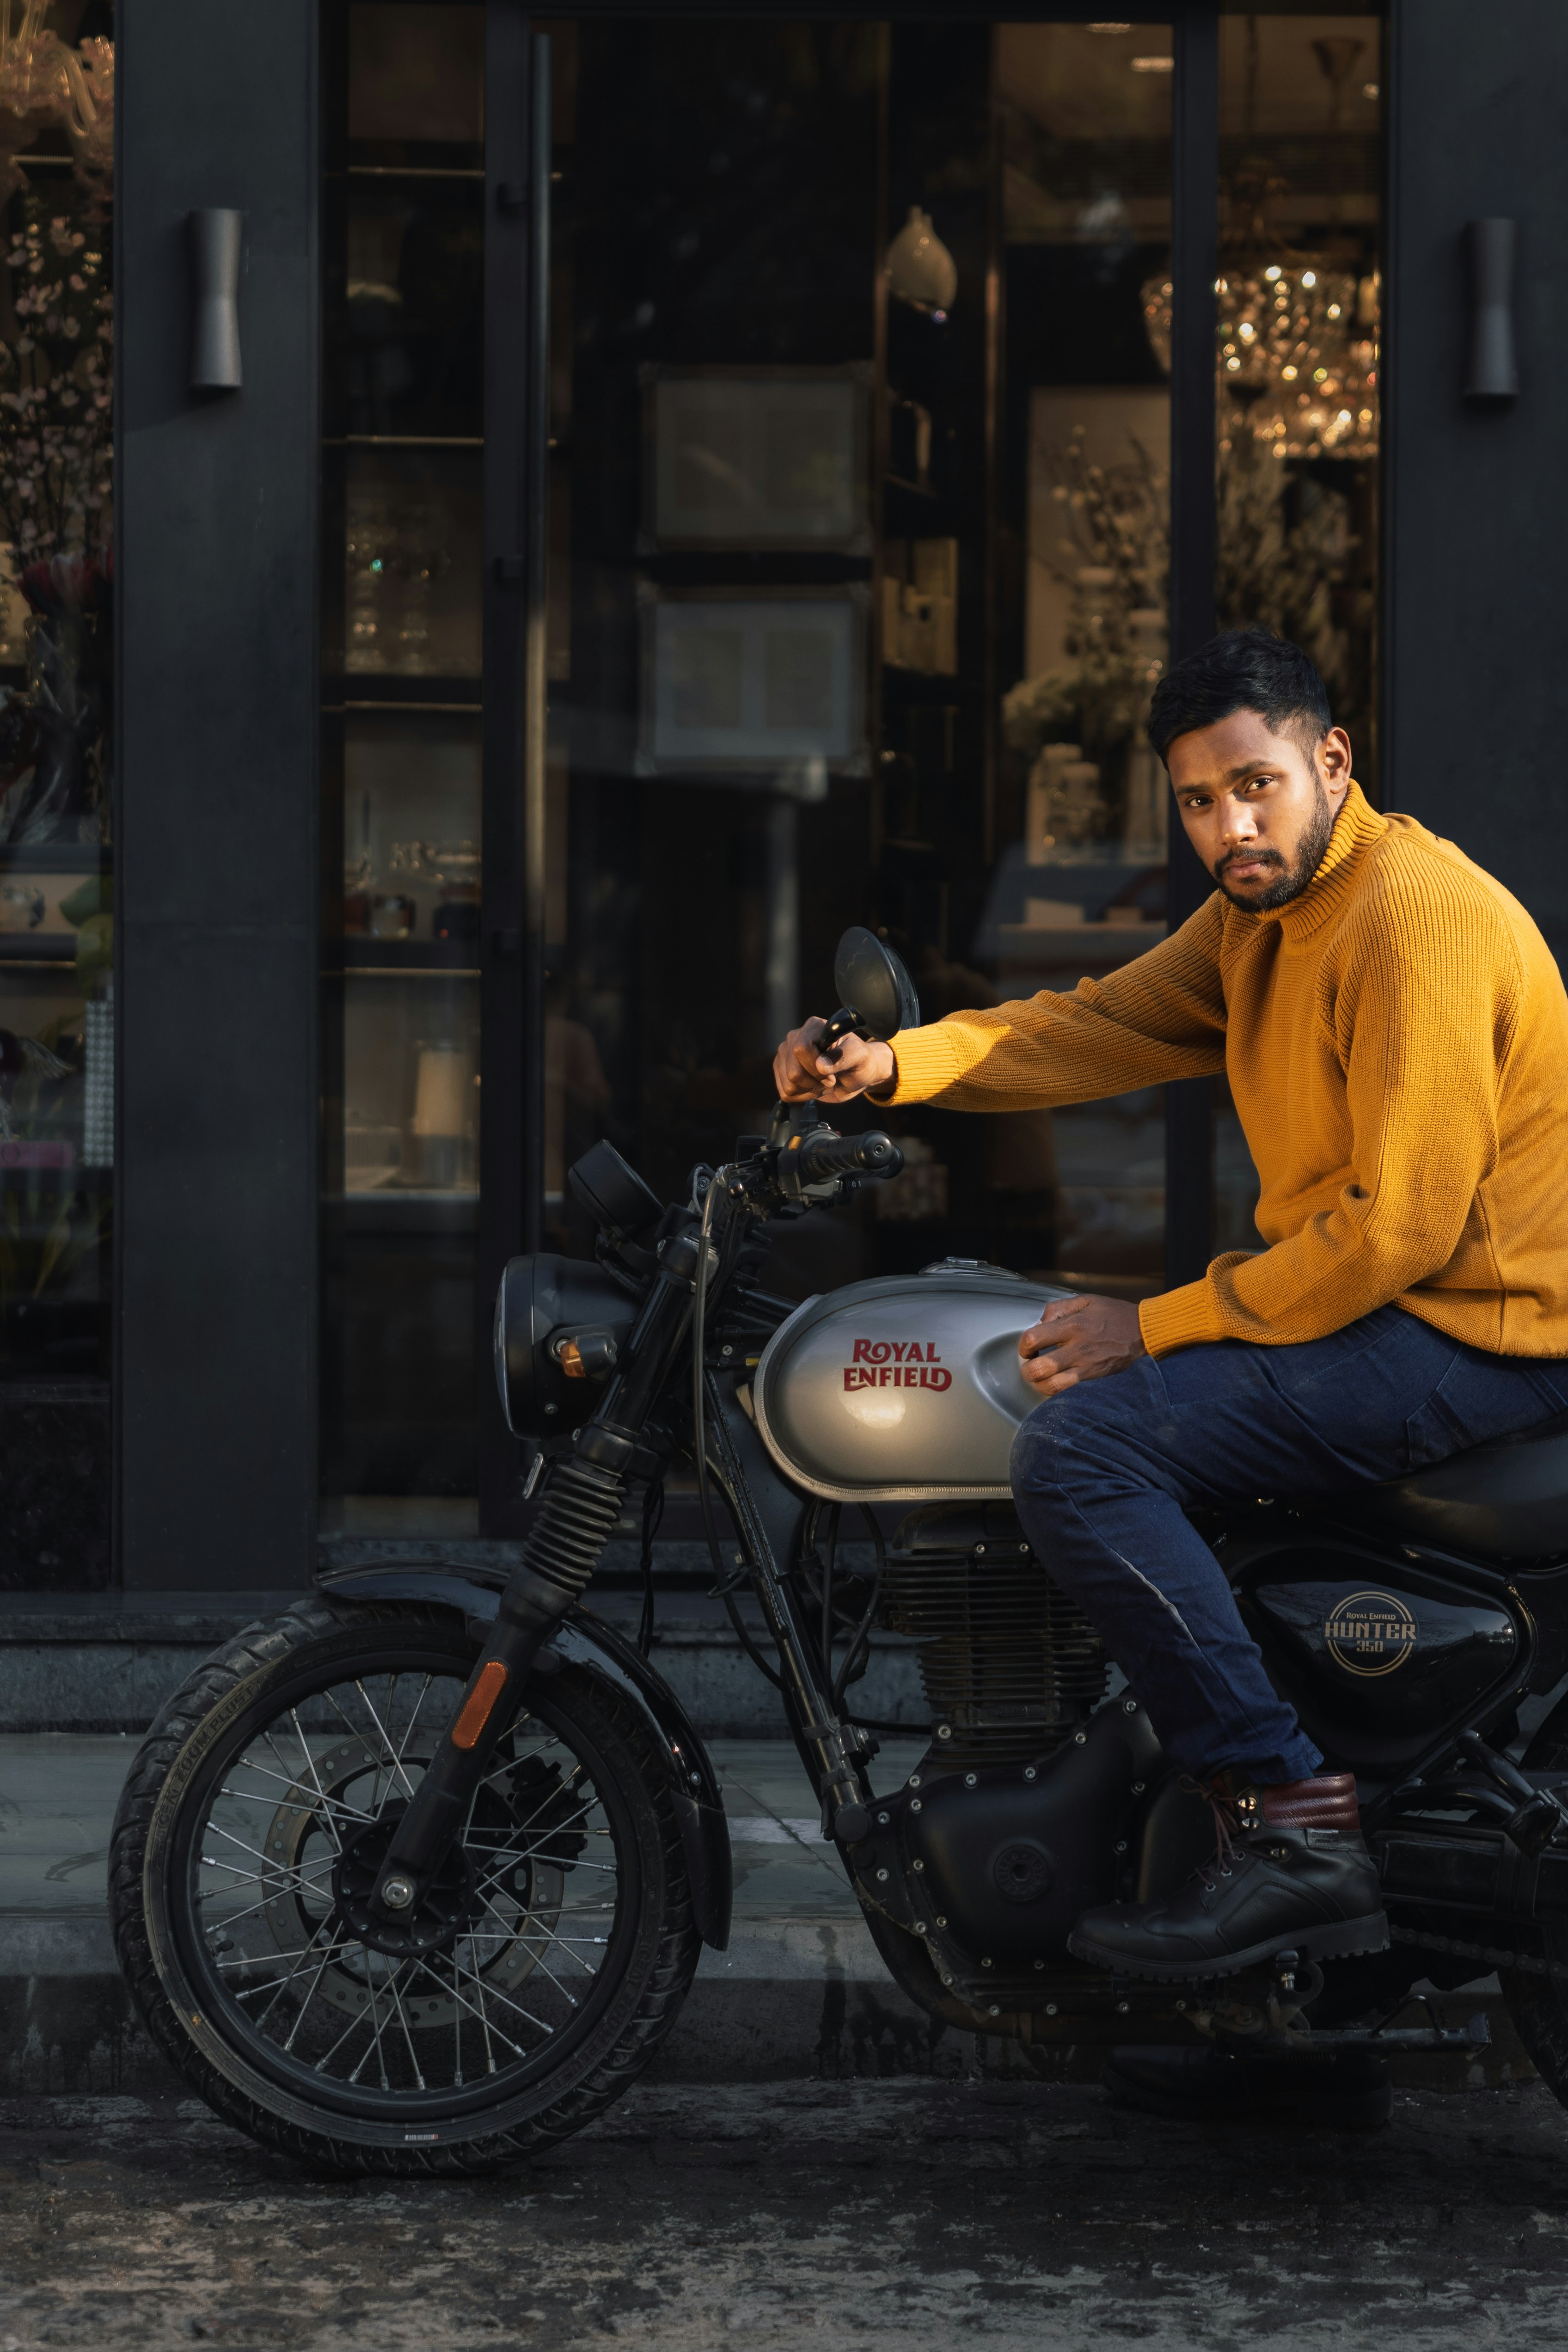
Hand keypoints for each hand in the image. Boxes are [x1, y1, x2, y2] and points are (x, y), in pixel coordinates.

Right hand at [773, 1018, 896, 1104]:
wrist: (855, 1074)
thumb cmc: (859, 1061)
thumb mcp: (859, 1056)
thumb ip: (843, 1057)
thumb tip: (821, 1065)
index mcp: (813, 1027)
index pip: (801, 1049)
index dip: (815, 1067)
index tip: (832, 1075)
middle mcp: (795, 1038)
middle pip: (793, 1071)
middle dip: (816, 1082)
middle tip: (831, 1080)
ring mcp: (785, 1056)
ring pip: (789, 1085)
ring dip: (811, 1090)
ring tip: (823, 1083)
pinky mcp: (783, 1072)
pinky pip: (786, 1093)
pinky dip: (804, 1096)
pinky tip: (815, 1087)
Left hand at [1019, 1293, 1146, 1397]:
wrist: (1143, 1331)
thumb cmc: (1114, 1314)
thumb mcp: (1085, 1301)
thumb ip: (1058, 1308)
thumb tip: (1039, 1323)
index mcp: (1073, 1325)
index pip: (1034, 1339)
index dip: (1023, 1345)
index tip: (1027, 1347)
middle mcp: (1078, 1348)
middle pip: (1039, 1368)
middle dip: (1027, 1369)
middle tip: (1030, 1364)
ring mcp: (1086, 1366)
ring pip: (1052, 1386)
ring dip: (1039, 1383)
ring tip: (1040, 1376)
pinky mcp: (1094, 1378)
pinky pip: (1068, 1391)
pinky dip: (1056, 1390)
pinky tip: (1055, 1381)